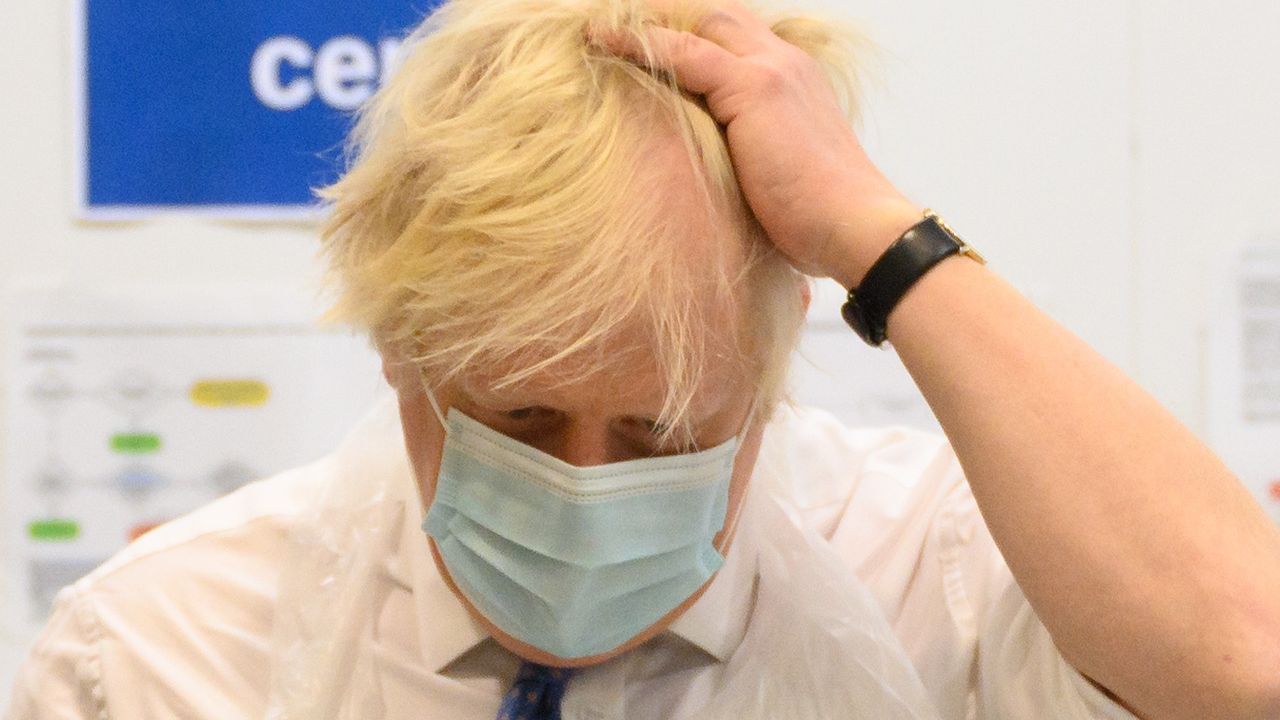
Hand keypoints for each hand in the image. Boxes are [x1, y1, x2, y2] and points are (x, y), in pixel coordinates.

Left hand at [592, 0, 920, 286]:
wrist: (856, 228)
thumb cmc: (820, 220)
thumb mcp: (778, 176)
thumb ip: (749, 156)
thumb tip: (716, 178)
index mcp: (794, 80)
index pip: (736, 38)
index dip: (692, 37)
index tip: (649, 45)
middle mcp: (784, 63)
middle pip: (716, 18)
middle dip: (666, 20)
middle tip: (613, 29)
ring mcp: (771, 70)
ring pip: (697, 26)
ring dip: (645, 25)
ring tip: (597, 31)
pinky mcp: (754, 89)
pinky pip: (682, 53)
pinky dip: (638, 43)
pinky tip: (601, 43)